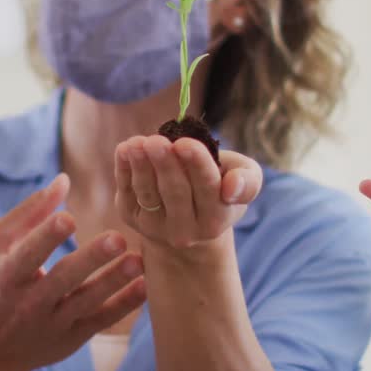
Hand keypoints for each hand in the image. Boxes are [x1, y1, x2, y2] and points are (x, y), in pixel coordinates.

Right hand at [0, 174, 146, 370]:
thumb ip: (29, 212)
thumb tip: (64, 180)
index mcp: (8, 275)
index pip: (28, 255)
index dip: (46, 237)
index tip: (70, 218)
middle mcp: (30, 302)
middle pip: (62, 279)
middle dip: (90, 260)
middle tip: (118, 238)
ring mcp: (53, 324)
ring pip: (86, 302)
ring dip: (113, 282)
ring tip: (137, 261)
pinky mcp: (73, 339)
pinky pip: (101, 321)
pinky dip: (124, 305)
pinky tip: (144, 286)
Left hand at [114, 136, 261, 250]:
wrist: (190, 218)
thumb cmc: (220, 188)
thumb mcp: (244, 180)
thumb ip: (247, 181)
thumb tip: (231, 186)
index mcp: (217, 218)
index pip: (207, 188)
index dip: (195, 164)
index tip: (184, 143)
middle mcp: (187, 230)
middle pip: (175, 192)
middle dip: (165, 164)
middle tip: (156, 141)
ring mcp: (156, 228)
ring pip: (148, 194)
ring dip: (141, 166)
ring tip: (136, 143)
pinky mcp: (132, 219)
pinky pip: (127, 193)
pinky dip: (124, 170)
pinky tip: (125, 149)